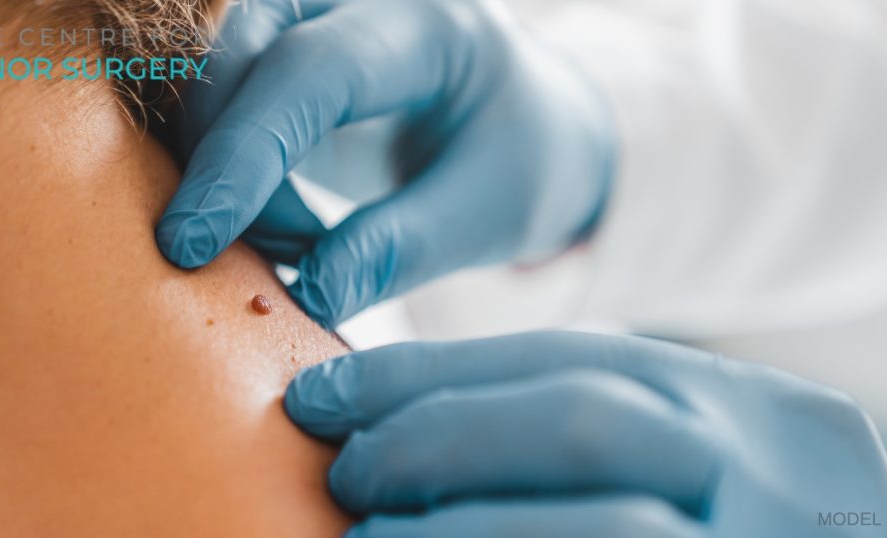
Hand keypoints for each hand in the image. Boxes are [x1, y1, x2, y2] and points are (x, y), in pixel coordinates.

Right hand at [156, 0, 614, 328]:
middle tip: (276, 256)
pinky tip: (276, 218)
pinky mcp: (290, 49)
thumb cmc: (521, 164)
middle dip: (225, 163)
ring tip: (293, 242)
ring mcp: (317, 14)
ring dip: (221, 167)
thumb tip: (309, 295)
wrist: (530, 125)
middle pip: (238, 50)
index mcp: (427, 28)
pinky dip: (226, 164)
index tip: (194, 244)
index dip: (244, 155)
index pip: (311, 71)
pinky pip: (224, 95)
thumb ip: (399, 249)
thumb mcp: (486, 214)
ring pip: (214, 68)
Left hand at [284, 332, 886, 536]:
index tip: (326, 394)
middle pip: (582, 419)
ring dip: (461, 528)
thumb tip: (407, 429)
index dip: (429, 372)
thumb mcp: (689, 454)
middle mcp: (763, 469)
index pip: (569, 361)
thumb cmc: (733, 515)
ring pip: (608, 525)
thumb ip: (588, 429)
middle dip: (440, 434)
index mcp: (744, 407)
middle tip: (345, 467)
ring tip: (367, 536)